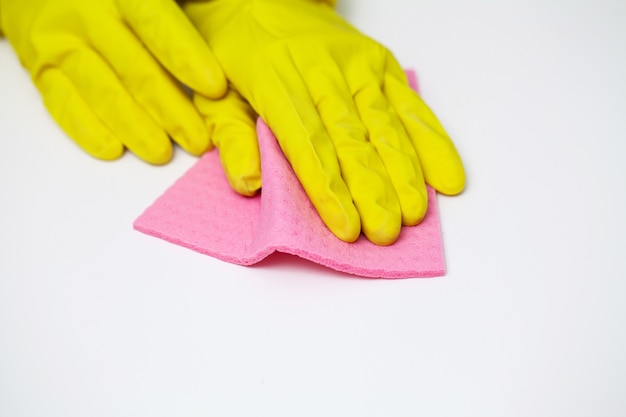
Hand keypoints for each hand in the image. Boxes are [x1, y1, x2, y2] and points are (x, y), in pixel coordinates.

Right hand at [0, 0, 226, 162]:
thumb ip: (183, 7)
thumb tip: (229, 22)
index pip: (156, 23)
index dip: (185, 57)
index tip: (216, 88)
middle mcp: (88, 13)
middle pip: (135, 68)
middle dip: (171, 110)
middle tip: (199, 141)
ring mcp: (61, 42)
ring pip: (102, 91)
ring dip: (135, 127)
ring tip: (162, 153)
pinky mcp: (41, 68)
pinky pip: (61, 103)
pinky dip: (86, 129)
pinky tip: (113, 149)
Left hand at [183, 0, 464, 244]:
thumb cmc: (236, 54)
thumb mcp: (215, 96)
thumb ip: (233, 139)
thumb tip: (250, 184)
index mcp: (276, 79)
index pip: (307, 142)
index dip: (328, 187)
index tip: (346, 227)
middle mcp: (322, 69)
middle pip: (352, 136)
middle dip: (373, 188)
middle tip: (386, 232)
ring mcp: (356, 64)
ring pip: (386, 123)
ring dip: (404, 171)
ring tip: (415, 213)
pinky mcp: (380, 61)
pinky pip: (411, 104)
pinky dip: (431, 140)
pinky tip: (445, 176)